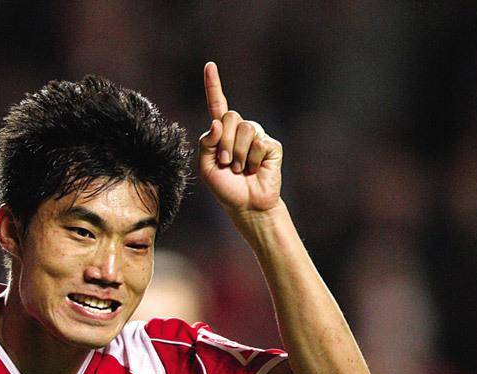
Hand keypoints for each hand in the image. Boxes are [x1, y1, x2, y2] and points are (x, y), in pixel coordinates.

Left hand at [198, 62, 282, 215]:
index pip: (217, 105)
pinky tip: (254, 169)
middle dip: (224, 143)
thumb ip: (205, 144)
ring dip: (237, 154)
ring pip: (244, 129)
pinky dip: (252, 160)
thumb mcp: (206, 167)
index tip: (209, 65)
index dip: (213, 85)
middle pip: (230, 116)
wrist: (246, 205)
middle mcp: (240, 130)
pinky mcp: (271, 145)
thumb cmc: (226, 187)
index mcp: (222, 133)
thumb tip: (216, 122)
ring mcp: (257, 136)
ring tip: (240, 169)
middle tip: (226, 163)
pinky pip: (258, 143)